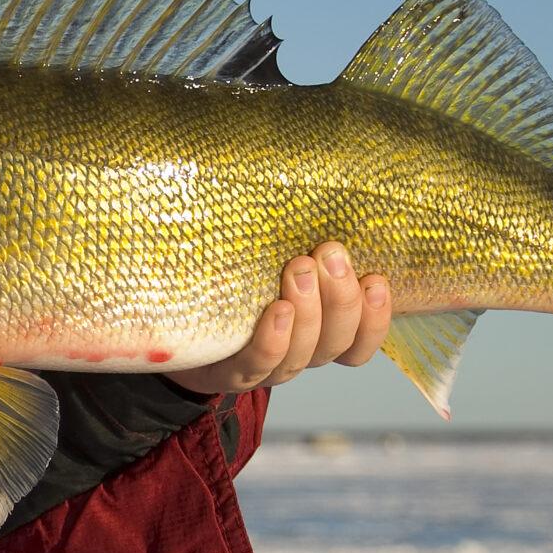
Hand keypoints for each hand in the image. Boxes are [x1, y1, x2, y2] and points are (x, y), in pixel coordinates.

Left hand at [166, 242, 390, 395]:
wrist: (177, 330)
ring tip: (300, 269)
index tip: (376, 279)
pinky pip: (259, 364)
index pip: (361, 339)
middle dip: (341, 297)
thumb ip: (300, 238)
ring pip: (304, 354)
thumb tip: (320, 179)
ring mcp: (266, 368)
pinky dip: (273, 340)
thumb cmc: (237, 283)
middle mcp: (300, 354)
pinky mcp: (229, 373)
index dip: (376, 317)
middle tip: (329, 254)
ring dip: (309, 311)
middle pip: (337, 341)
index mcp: (319, 332)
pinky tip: (277, 310)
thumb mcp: (271, 258)